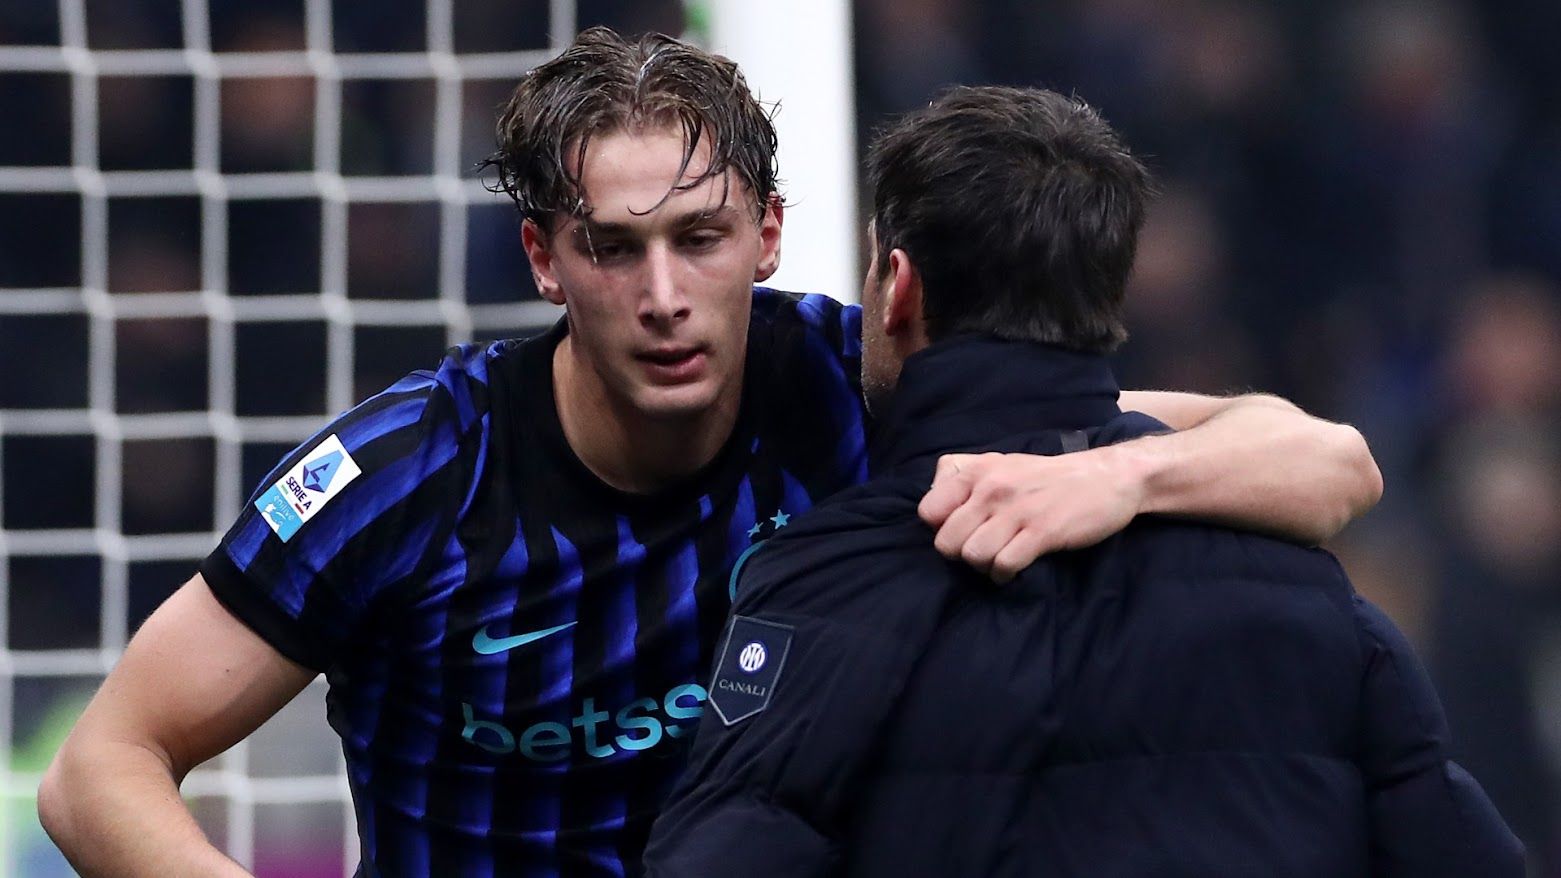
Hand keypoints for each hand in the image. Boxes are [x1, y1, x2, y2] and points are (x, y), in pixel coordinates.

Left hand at [917, 448, 1146, 582]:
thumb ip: (965, 479)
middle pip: (946, 542)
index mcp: (978, 471)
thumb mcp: (1001, 465)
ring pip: (973, 556)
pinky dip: (1004, 575)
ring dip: (983, 566)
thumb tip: (934, 506)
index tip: (961, 531)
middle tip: (981, 551)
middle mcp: (993, 489)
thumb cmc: (1048, 477)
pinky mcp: (1042, 532)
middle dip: (960, 554)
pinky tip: (1012, 570)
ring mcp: (1017, 511)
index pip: (929, 511)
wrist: (1107, 477)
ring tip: (998, 560)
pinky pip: (1004, 565)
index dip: (941, 529)